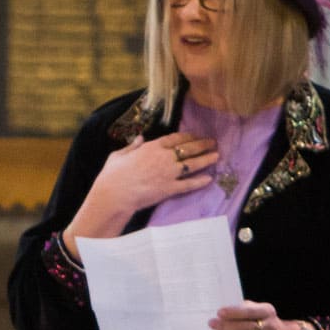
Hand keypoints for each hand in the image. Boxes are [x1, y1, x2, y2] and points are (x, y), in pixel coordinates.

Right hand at [90, 132, 218, 213]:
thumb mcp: (119, 155)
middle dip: (202, 144)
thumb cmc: (113, 175)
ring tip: (216, 156)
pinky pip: (188, 185)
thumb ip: (132, 146)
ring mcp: (168, 174)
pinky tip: (209, 179)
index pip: (175, 138)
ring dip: (206, 159)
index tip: (195, 135)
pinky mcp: (169, 189)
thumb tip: (139, 138)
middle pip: (188, 149)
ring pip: (192, 164)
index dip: (187, 136)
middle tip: (212, 142)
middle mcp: (164, 158)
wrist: (114, 194)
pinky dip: (200, 181)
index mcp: (152, 147)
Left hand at [210, 301, 313, 329]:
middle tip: (213, 324)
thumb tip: (223, 314)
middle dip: (224, 326)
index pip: (248, 312)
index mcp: (267, 313)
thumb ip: (244, 308)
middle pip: (243, 327)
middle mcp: (268, 327)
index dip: (233, 312)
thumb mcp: (261, 310)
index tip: (220, 313)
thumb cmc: (267, 322)